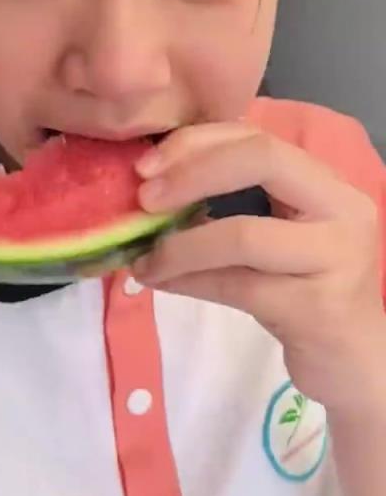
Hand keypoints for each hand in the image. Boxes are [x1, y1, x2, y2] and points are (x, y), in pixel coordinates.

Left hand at [131, 123, 385, 414]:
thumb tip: (148, 185)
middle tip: (143, 198)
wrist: (352, 359)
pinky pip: (237, 286)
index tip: (147, 164)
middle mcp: (341, 207)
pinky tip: (159, 281)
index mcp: (326, 180)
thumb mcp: (275, 234)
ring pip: (243, 233)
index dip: (198, 142)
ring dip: (180, 245)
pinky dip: (189, 281)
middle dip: (191, 173)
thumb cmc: (302, 288)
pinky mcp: (317, 308)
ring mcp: (335, 257)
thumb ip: (232, 199)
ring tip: (144, 258)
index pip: (259, 135)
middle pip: (262, 160)